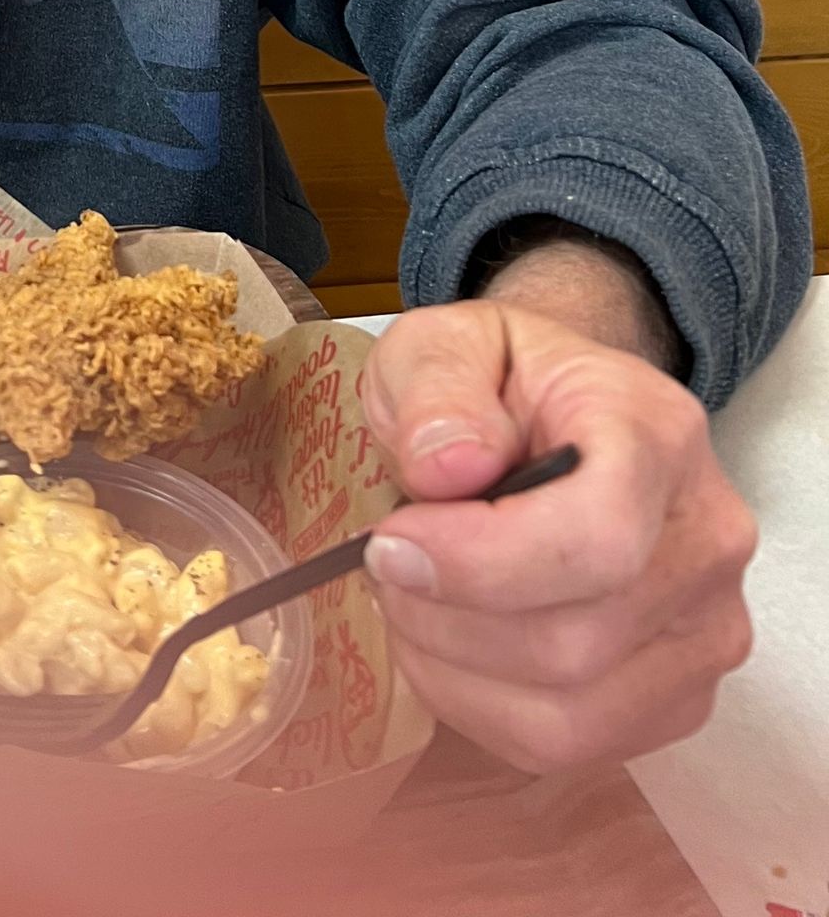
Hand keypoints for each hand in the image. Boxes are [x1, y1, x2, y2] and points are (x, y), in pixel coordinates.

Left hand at [357, 300, 755, 772]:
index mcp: (659, 435)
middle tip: (384, 564)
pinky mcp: (679, 699)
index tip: (389, 542)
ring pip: (570, 716)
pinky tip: (449, 644)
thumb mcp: (445, 342)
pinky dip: (481, 709)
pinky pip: (570, 748)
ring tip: (410, 604)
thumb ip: (436, 384)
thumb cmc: (501, 382)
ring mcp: (705, 632)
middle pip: (574, 644)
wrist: (563, 417)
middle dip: (444, 618)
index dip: (477, 562)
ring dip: (453, 672)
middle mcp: (706, 541)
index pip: (597, 537)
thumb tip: (445, 468)